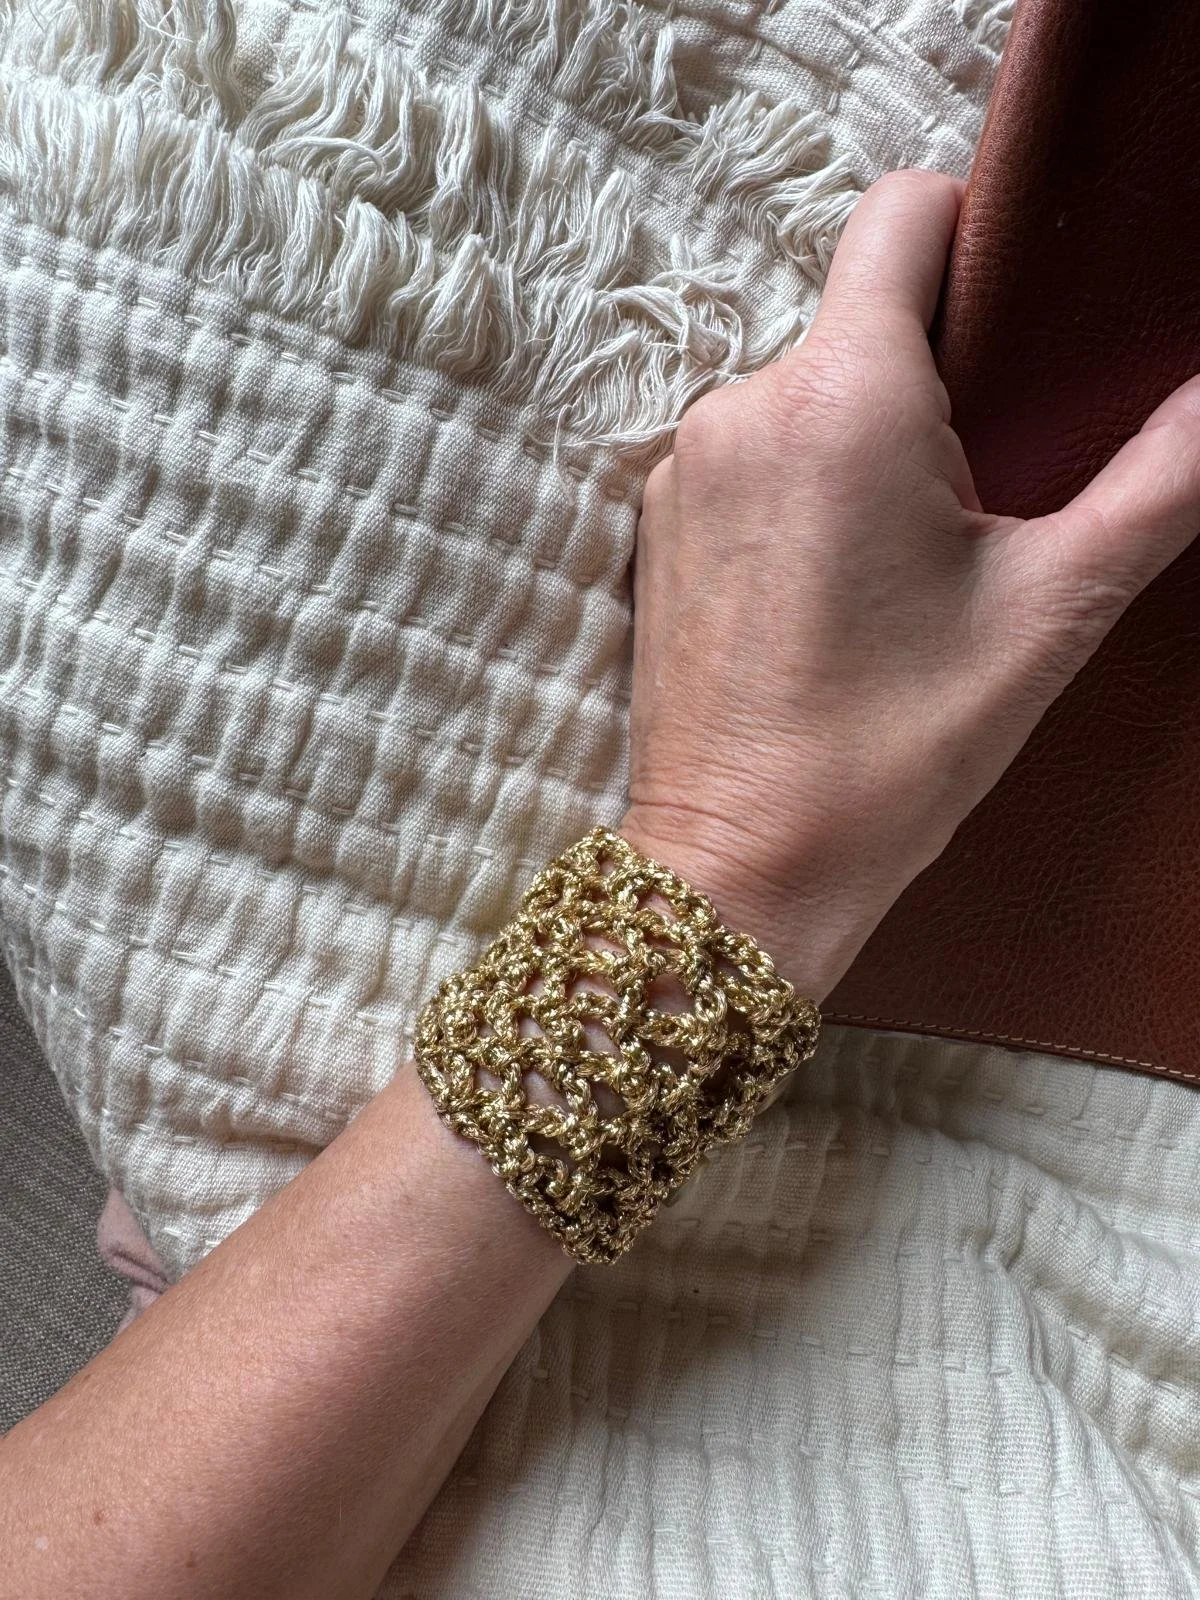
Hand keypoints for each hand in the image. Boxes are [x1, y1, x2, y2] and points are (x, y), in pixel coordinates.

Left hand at [620, 170, 1199, 1001]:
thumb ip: (1158, 478)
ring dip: (868, 439)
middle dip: (935, 372)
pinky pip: (752, 456)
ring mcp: (687, 466)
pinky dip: (805, 487)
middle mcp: (743, 406)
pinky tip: (839, 586)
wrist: (741, 868)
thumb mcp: (1052, 609)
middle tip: (988, 486)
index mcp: (843, 397)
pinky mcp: (659, 524)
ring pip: (806, 393)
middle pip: (860, 314)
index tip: (1020, 319)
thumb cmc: (890, 751)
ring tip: (911, 557)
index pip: (903, 214)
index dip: (975, 236)